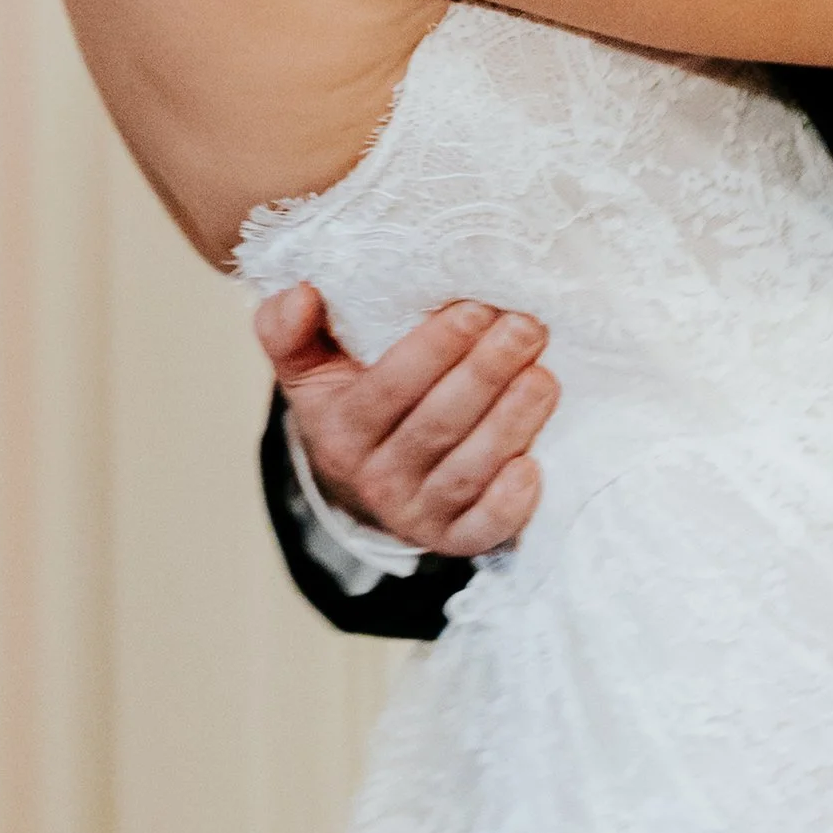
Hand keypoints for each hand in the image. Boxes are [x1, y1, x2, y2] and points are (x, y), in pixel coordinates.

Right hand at [255, 281, 555, 556]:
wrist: (360, 480)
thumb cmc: (348, 402)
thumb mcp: (309, 366)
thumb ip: (289, 328)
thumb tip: (302, 294)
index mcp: (338, 430)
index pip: (388, 388)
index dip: (434, 349)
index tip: (475, 308)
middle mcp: (373, 478)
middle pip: (436, 425)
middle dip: (485, 373)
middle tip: (526, 327)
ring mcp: (414, 512)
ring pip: (465, 471)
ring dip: (509, 424)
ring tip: (543, 377)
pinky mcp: (453, 538)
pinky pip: (481, 529)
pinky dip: (508, 504)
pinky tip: (533, 468)